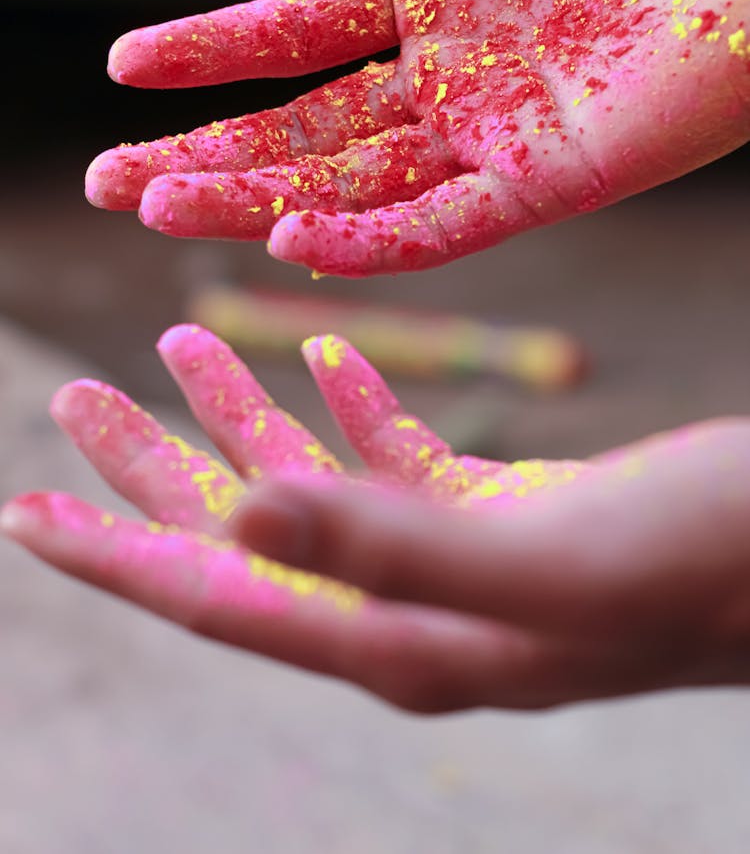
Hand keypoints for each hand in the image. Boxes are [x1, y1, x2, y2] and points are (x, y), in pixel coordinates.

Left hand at [3, 326, 749, 711]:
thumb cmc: (688, 566)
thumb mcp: (533, 558)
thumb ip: (381, 546)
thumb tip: (227, 524)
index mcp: (392, 634)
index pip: (213, 594)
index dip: (111, 552)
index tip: (24, 513)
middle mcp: (407, 608)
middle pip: (241, 536)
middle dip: (150, 466)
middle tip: (72, 398)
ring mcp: (452, 561)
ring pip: (314, 486)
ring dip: (244, 417)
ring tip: (181, 342)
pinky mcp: (501, 516)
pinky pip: (398, 460)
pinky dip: (351, 406)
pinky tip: (326, 356)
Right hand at [86, 0, 749, 275]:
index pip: (296, 30)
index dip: (212, 50)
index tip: (128, 65)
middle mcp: (446, 74)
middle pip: (300, 127)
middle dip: (203, 151)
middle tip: (109, 177)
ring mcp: (489, 136)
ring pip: (347, 185)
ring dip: (252, 198)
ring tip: (158, 205)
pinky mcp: (543, 186)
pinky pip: (436, 227)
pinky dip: (362, 241)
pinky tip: (285, 241)